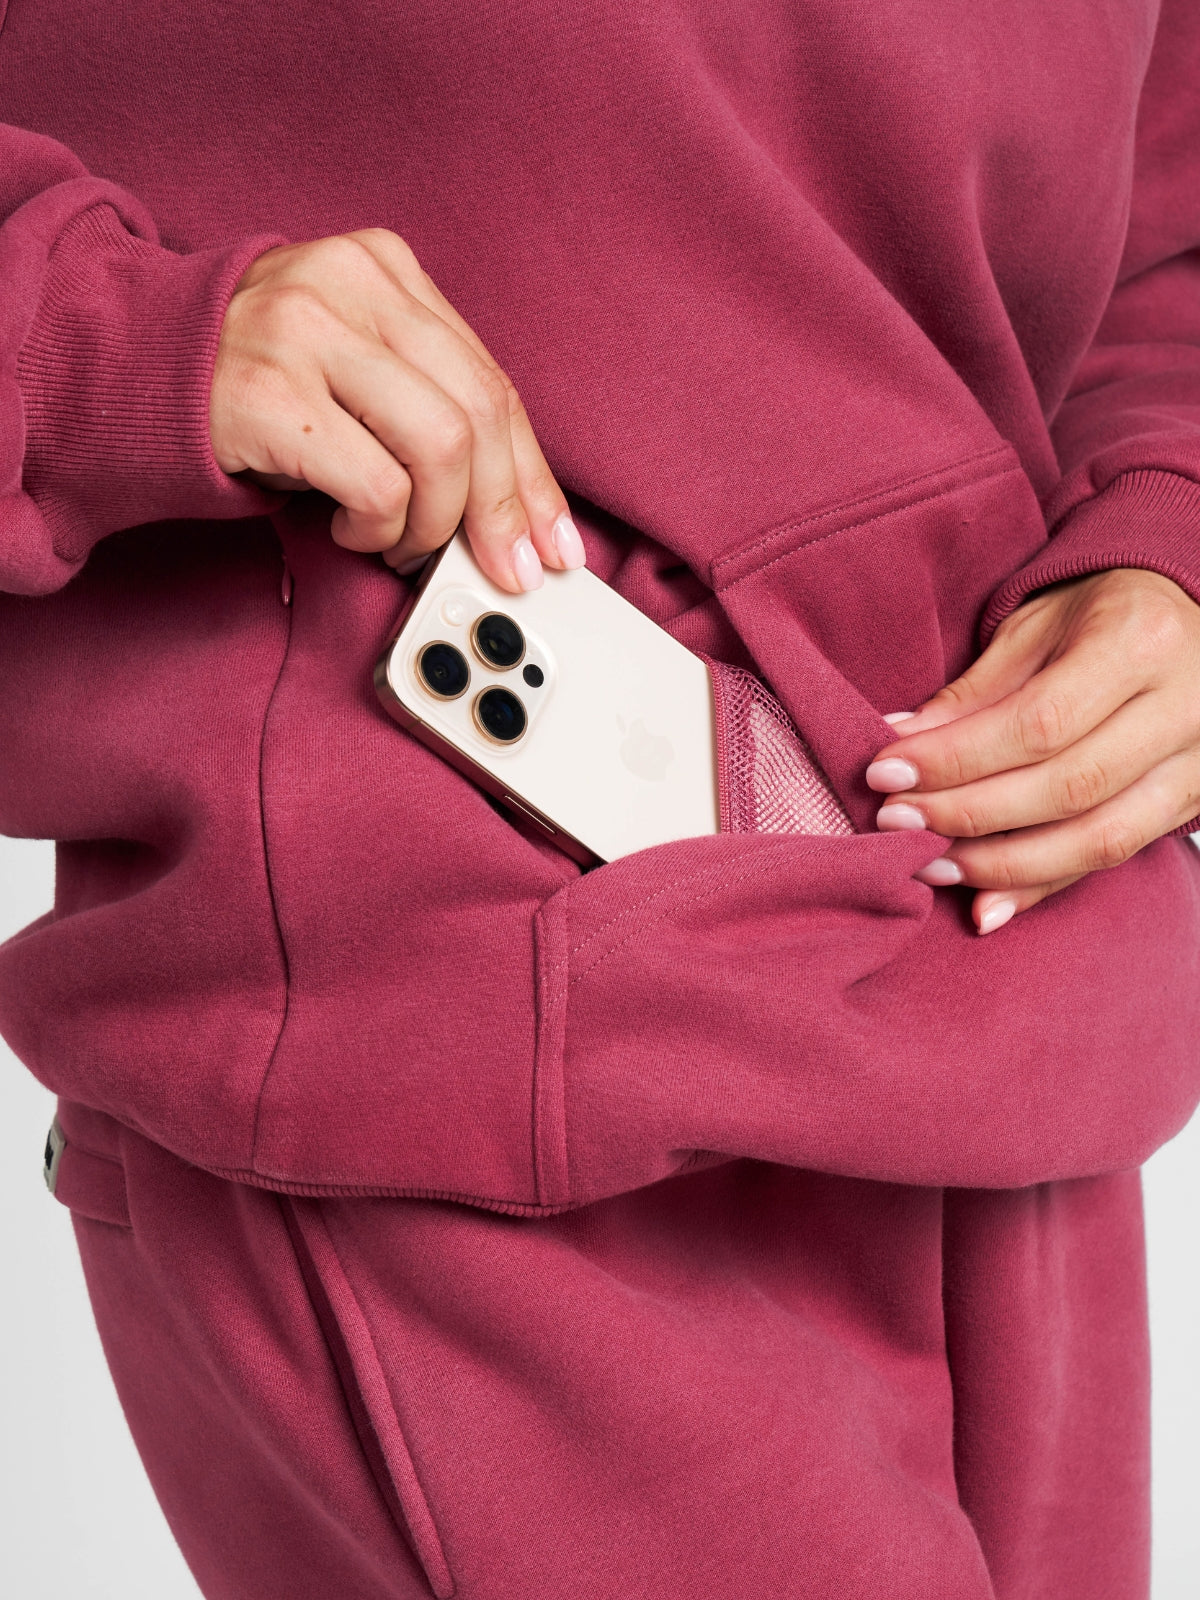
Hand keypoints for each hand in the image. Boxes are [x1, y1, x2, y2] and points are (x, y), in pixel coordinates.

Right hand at [209, 230, 583, 592]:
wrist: (128, 371)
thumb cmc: (255, 385)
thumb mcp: (352, 370)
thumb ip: (426, 408)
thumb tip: (512, 509)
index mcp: (387, 269)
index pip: (493, 381)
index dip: (532, 473)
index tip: (555, 539)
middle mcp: (352, 284)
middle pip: (481, 412)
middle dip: (504, 511)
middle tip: (502, 569)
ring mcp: (306, 332)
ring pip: (441, 448)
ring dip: (434, 523)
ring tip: (399, 541)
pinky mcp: (269, 393)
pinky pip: (376, 485)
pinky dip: (378, 527)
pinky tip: (347, 525)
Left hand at [864, 568, 1199, 931]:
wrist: (1190, 620)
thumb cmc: (1101, 615)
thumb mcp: (1034, 629)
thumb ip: (972, 694)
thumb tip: (898, 744)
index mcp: (1140, 642)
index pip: (1038, 723)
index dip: (956, 759)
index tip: (885, 773)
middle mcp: (1185, 707)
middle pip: (1067, 787)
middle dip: (967, 815)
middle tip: (895, 823)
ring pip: (1097, 838)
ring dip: (1001, 865)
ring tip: (928, 865)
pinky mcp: (1195, 802)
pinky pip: (1114, 859)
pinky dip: (1043, 886)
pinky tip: (986, 904)